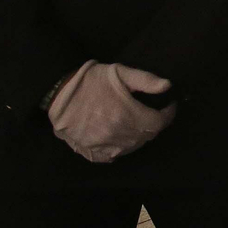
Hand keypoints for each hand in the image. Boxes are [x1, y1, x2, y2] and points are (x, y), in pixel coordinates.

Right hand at [48, 60, 176, 162]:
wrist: (59, 92)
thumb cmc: (91, 80)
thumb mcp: (120, 72)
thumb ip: (146, 80)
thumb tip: (167, 86)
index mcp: (127, 115)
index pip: (158, 123)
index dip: (167, 114)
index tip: (168, 106)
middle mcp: (118, 135)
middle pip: (146, 136)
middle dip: (153, 124)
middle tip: (150, 112)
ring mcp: (104, 146)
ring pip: (132, 147)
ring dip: (139, 136)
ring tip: (136, 123)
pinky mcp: (91, 151)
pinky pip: (113, 156)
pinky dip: (121, 147)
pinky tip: (120, 136)